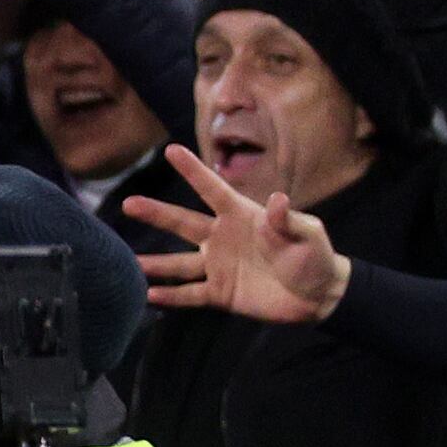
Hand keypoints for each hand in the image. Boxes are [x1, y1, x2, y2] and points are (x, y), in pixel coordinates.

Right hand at [126, 139, 356, 319]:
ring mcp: (218, 266)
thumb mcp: (309, 234)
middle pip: (184, 224)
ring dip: (154, 263)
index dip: (193, 171)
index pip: (213, 191)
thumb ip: (289, 219)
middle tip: (128, 203)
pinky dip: (171, 296)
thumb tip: (277, 199)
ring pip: (179, 264)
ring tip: (128, 262)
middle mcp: (223, 238)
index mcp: (243, 217)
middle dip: (157, 213)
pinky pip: (190, 294)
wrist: (318, 296)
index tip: (172, 151)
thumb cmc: (315, 257)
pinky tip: (149, 296)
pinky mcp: (220, 293)